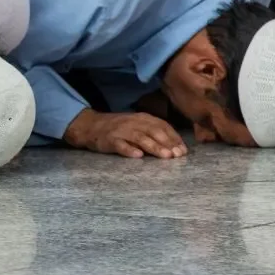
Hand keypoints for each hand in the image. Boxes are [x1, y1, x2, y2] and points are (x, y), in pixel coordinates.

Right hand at [64, 109, 187, 158]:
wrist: (91, 125)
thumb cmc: (118, 128)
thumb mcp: (137, 124)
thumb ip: (153, 132)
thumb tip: (174, 145)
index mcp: (143, 118)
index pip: (162, 126)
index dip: (174, 138)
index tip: (183, 150)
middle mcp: (134, 123)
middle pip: (154, 132)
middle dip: (167, 143)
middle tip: (178, 155)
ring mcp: (121, 131)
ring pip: (140, 138)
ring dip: (154, 147)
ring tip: (165, 156)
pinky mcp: (110, 140)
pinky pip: (120, 145)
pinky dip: (129, 150)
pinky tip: (138, 156)